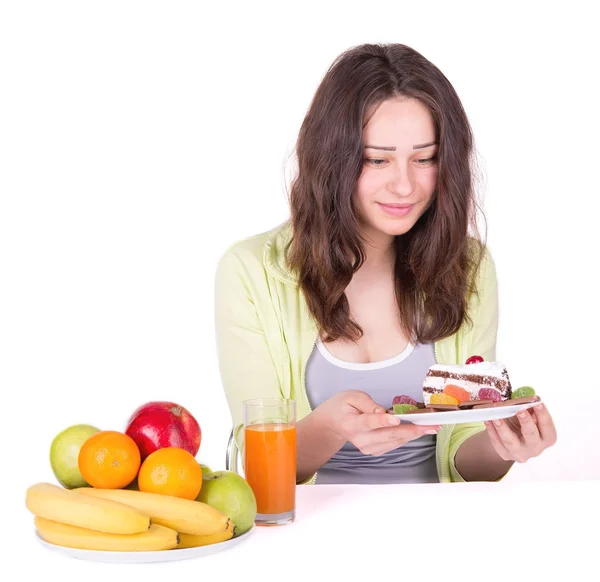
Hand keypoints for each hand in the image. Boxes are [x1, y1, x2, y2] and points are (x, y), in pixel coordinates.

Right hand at [320, 390, 441, 456]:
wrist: (334, 423)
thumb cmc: (344, 406)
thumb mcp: (352, 396)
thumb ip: (368, 404)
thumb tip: (384, 413)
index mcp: (351, 423)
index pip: (369, 422)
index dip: (383, 420)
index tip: (397, 418)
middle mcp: (360, 439)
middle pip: (388, 435)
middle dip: (412, 429)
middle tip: (431, 424)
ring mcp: (368, 448)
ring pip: (395, 441)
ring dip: (415, 434)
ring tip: (432, 427)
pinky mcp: (375, 451)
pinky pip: (395, 444)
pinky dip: (408, 436)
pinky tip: (420, 430)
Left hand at [484, 401, 556, 462]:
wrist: (510, 438)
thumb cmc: (523, 424)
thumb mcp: (529, 416)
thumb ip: (529, 408)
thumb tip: (527, 398)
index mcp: (546, 438)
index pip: (548, 428)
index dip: (543, 415)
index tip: (538, 403)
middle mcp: (535, 448)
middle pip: (532, 436)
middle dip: (526, 422)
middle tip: (520, 410)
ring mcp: (520, 453)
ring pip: (511, 442)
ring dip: (503, 428)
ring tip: (496, 417)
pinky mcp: (505, 454)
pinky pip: (497, 442)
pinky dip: (491, 431)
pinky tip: (488, 420)